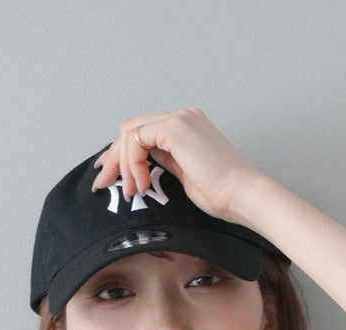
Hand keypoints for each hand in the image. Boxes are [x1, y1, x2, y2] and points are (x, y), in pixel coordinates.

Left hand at [89, 106, 264, 226]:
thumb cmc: (222, 194)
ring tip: (130, 192)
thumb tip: (142, 166)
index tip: (108, 176)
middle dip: (113, 158)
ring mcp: (179, 119)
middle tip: (102, 184)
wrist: (243, 195)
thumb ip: (165, 163)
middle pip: (131, 129)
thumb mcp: (185, 177)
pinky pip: (137, 139)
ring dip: (122, 165)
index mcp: (186, 127)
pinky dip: (132, 163)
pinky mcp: (175, 127)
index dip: (121, 155)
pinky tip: (139, 184)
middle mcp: (182, 117)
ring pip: (130, 132)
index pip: (142, 133)